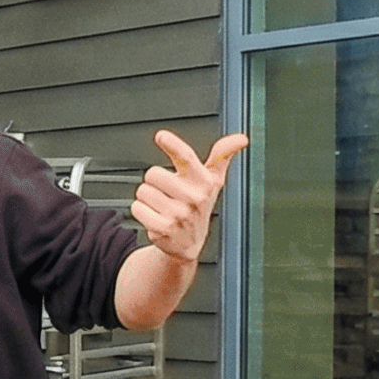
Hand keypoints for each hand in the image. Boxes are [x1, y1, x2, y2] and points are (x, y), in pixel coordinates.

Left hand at [131, 129, 248, 265]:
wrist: (189, 243)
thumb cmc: (198, 205)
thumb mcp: (213, 180)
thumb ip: (222, 155)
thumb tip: (241, 139)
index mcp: (205, 181)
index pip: (187, 158)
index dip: (173, 144)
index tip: (161, 136)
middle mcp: (194, 197)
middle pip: (153, 173)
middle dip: (155, 181)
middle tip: (168, 192)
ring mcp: (179, 214)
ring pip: (143, 191)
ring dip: (148, 198)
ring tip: (162, 206)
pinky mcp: (164, 229)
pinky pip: (137, 208)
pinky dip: (141, 211)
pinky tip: (155, 217)